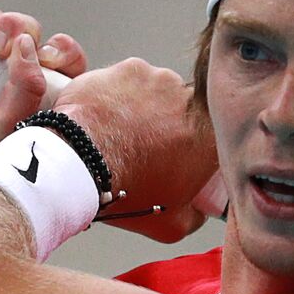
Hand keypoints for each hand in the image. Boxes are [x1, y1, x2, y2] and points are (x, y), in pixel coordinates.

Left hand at [50, 53, 217, 243]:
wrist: (82, 165)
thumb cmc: (126, 192)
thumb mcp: (173, 225)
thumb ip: (196, 214)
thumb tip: (199, 210)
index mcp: (211, 136)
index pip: (211, 137)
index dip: (193, 146)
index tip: (178, 156)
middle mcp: (193, 101)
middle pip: (184, 110)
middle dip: (168, 124)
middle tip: (144, 146)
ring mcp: (161, 80)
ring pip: (157, 91)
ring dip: (144, 107)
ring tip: (121, 131)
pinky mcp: (131, 68)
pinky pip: (129, 79)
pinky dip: (119, 93)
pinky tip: (107, 115)